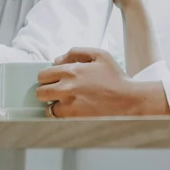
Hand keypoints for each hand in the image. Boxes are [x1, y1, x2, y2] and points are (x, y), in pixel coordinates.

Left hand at [35, 48, 168, 117]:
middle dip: (47, 91)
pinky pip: (56, 117)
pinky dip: (60, 115)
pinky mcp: (74, 118)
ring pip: (47, 106)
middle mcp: (67, 87)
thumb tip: (56, 60)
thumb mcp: (100, 55)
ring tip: (66, 103)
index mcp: (72, 70)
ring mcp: (69, 104)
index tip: (54, 80)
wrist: (129, 101)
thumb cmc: (116, 78)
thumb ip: (76, 52)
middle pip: (40, 91)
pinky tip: (71, 111)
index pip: (43, 74)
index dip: (48, 78)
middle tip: (58, 92)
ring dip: (53, 104)